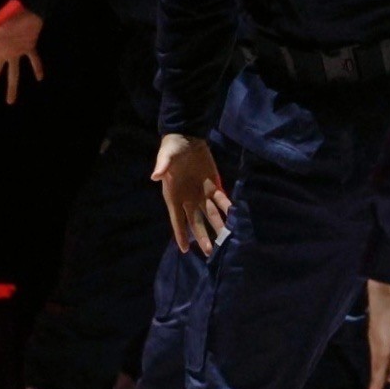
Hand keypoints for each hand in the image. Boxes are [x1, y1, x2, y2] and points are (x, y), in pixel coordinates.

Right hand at [0, 2, 44, 102]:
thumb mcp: (2, 18)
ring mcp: (16, 49)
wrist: (30, 5)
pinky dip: (37, 67)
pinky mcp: (29, 45)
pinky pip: (33, 59)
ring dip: (12, 86)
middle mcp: (3, 49)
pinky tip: (40, 77)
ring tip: (10, 101)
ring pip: (13, 71)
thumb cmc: (14, 11)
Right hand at [153, 132, 229, 254]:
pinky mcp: (213, 184)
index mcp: (173, 195)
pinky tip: (234, 217)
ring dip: (218, 225)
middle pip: (196, 222)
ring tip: (226, 239)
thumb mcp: (166, 155)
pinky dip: (227, 208)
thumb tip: (155, 176)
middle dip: (203, 236)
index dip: (181, 234)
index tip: (185, 249)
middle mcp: (188, 198)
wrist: (187, 137)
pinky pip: (221, 199)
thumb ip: (162, 166)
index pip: (177, 219)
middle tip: (211, 251)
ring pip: (211, 214)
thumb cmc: (172, 147)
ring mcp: (201, 193)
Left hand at [364, 281, 389, 388]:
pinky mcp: (379, 344)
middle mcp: (379, 338)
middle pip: (380, 365)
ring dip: (375, 387)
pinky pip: (378, 366)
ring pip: (377, 369)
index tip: (388, 378)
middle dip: (378, 382)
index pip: (386, 352)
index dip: (387, 366)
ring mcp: (378, 342)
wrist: (385, 284)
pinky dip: (376, 381)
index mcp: (385, 329)